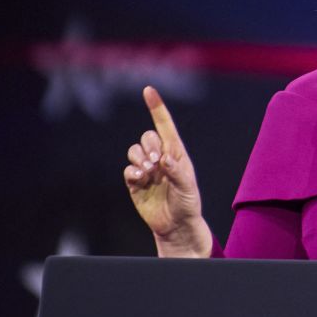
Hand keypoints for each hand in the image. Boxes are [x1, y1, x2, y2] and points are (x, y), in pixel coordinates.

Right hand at [123, 86, 211, 257]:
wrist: (176, 226)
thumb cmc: (187, 204)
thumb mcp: (188, 188)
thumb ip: (177, 172)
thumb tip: (165, 158)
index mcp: (176, 153)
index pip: (165, 126)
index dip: (156, 108)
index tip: (148, 90)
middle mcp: (160, 158)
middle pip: (147, 137)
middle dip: (149, 146)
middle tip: (156, 162)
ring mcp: (146, 170)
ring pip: (134, 151)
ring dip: (139, 158)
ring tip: (148, 172)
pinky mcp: (135, 183)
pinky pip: (128, 169)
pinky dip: (132, 171)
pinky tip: (140, 179)